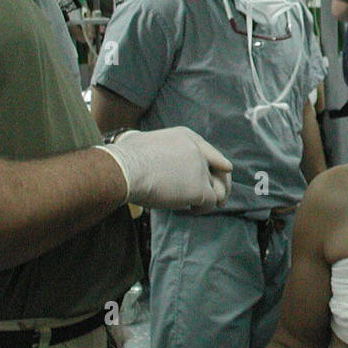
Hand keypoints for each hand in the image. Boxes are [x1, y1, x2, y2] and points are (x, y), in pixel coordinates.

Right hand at [96, 127, 232, 210]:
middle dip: (223, 185)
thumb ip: (148, 142)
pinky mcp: (200, 189)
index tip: (220, 175)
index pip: (211, 153)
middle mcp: (198, 150)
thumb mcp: (139, 138)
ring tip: (198, 207)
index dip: (217, 166)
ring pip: (219, 188)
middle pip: (222, 170)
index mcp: (187, 137)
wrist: (124, 170)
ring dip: (212, 199)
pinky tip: (190, 211)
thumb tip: (132, 139)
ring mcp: (201, 169)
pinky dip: (202, 209)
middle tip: (220, 200)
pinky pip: (211, 202)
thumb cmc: (123, 157)